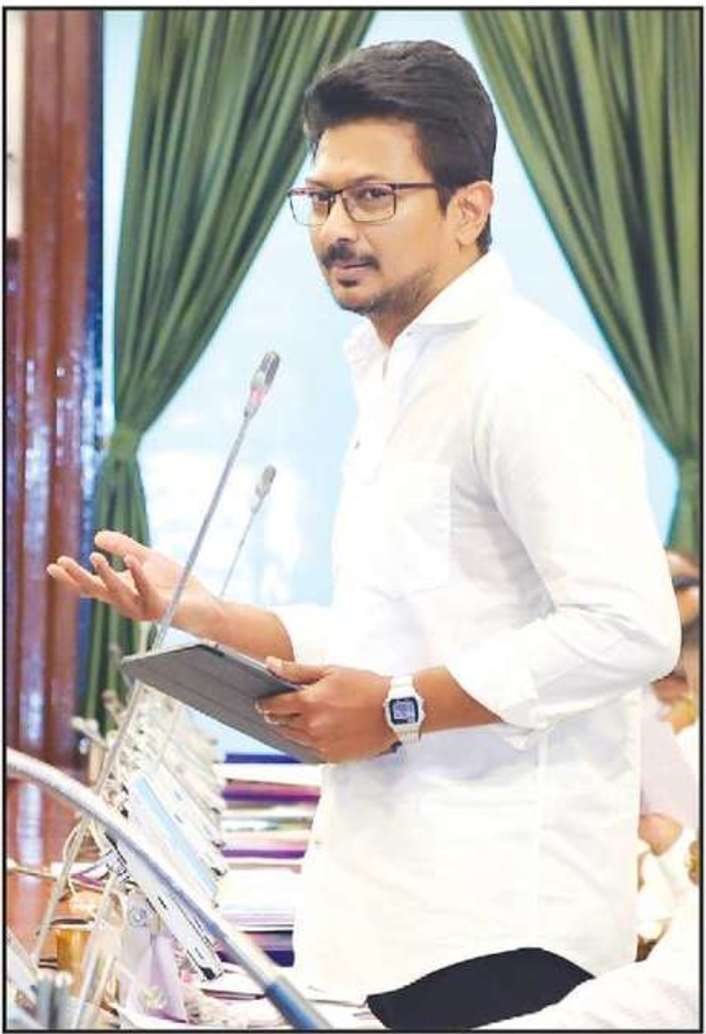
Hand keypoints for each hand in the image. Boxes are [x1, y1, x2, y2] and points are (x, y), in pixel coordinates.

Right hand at [46, 530, 221, 634]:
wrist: (203, 604)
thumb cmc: (174, 584)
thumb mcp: (147, 559)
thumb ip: (124, 547)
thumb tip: (96, 536)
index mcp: (122, 590)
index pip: (91, 585)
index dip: (71, 577)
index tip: (52, 566)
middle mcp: (127, 601)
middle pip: (97, 591)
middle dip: (78, 577)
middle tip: (61, 562)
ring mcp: (142, 607)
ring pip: (118, 592)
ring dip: (106, 574)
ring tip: (94, 556)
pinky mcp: (160, 608)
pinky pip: (146, 591)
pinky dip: (138, 575)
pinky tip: (131, 560)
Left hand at [256, 659, 396, 762]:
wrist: (394, 710)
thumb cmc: (364, 686)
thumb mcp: (330, 671)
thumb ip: (297, 670)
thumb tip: (269, 663)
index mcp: (309, 703)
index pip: (275, 706)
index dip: (266, 704)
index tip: (262, 704)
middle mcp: (312, 727)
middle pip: (282, 724)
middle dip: (276, 717)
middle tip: (275, 711)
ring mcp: (322, 744)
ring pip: (294, 739)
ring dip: (290, 730)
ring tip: (294, 721)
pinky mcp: (333, 757)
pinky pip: (311, 751)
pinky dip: (308, 741)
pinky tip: (314, 732)